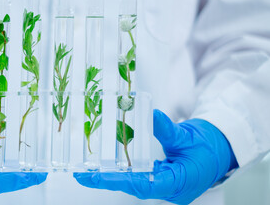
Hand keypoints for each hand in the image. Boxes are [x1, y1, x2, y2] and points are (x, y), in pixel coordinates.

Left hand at [74, 109, 237, 203]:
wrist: (220, 151)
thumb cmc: (209, 147)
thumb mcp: (187, 136)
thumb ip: (168, 129)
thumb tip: (152, 114)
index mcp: (180, 183)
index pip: (145, 185)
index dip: (120, 181)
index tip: (99, 177)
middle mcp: (171, 189)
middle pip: (135, 186)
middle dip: (108, 181)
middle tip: (83, 175)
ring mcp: (166, 187)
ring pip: (135, 184)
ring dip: (112, 178)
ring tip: (88, 174)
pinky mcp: (162, 180)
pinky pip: (139, 178)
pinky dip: (123, 173)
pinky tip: (106, 169)